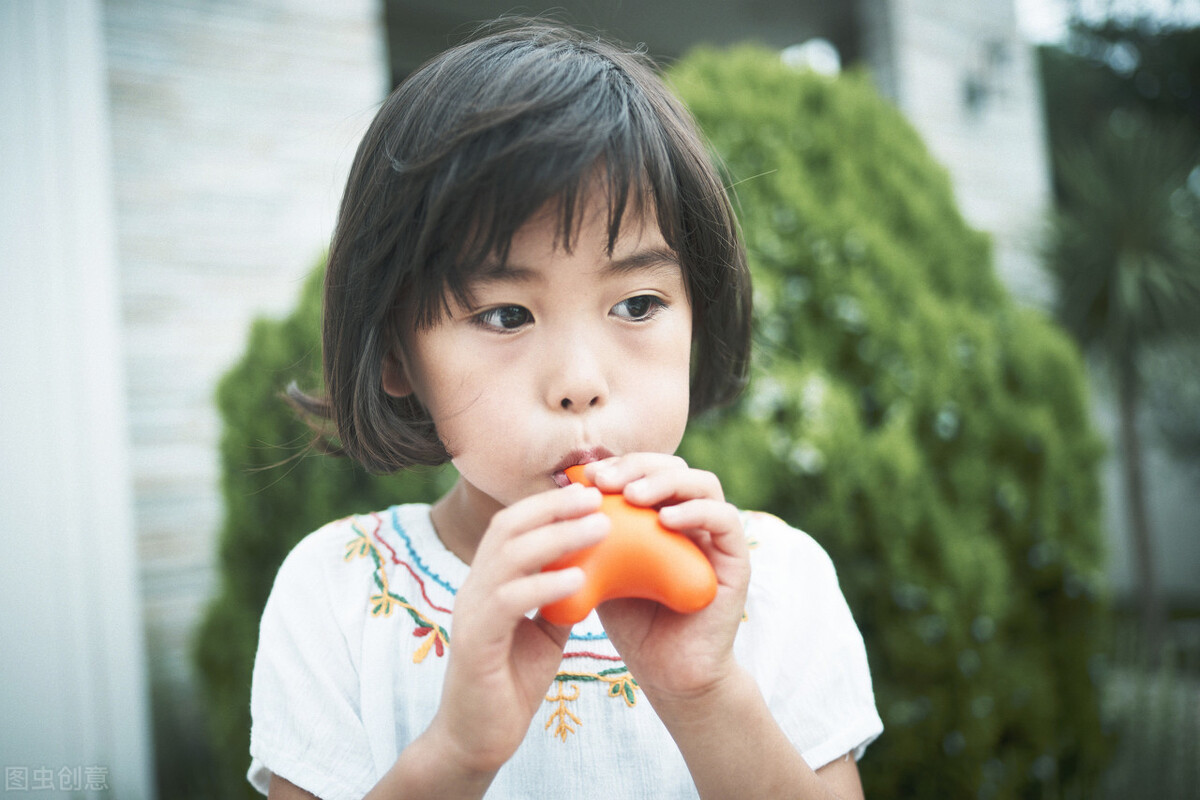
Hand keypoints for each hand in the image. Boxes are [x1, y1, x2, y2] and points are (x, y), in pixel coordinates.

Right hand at [423, 482, 609, 776]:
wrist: (477, 740)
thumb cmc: (511, 682)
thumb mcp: (544, 631)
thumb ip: (561, 597)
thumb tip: (597, 567)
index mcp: (489, 581)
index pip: (513, 524)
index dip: (549, 503)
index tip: (591, 491)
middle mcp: (474, 588)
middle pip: (509, 527)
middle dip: (554, 507)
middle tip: (597, 496)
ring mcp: (471, 614)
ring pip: (510, 557)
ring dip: (558, 538)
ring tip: (601, 528)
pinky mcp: (476, 644)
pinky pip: (509, 602)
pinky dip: (545, 585)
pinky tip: (579, 579)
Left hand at [585, 454, 749, 705]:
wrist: (667, 672)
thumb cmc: (632, 621)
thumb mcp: (603, 570)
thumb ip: (591, 537)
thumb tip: (555, 498)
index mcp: (661, 513)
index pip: (644, 470)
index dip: (617, 464)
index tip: (585, 477)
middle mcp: (692, 517)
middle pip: (673, 467)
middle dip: (637, 465)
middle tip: (606, 481)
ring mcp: (716, 536)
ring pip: (703, 483)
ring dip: (666, 481)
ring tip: (634, 495)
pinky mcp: (736, 559)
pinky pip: (725, 520)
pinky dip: (697, 512)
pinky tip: (666, 520)